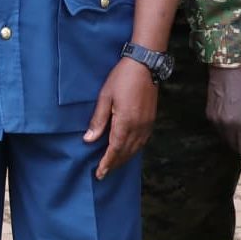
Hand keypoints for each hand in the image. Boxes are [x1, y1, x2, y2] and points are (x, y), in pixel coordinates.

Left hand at [85, 58, 157, 179]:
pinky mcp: (151, 120)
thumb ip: (98, 120)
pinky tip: (128, 150)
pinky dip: (133, 150)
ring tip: (113, 165)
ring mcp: (147, 124)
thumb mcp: (105, 97)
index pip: (115, 149)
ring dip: (124, 158)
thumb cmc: (121, 78)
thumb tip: (89, 140)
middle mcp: (139, 127)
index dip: (107, 163)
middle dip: (114, 164)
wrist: (144, 65)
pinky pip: (142, 141)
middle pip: (126, 152)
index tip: (99, 174)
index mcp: (125, 122)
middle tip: (104, 173)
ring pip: (135, 149)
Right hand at [206, 64, 240, 158]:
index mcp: (240, 123)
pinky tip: (235, 123)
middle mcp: (225, 125)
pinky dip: (228, 131)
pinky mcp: (209, 115)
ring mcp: (215, 120)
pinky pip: (219, 130)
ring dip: (236, 140)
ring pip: (226, 140)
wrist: (228, 66)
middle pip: (235, 148)